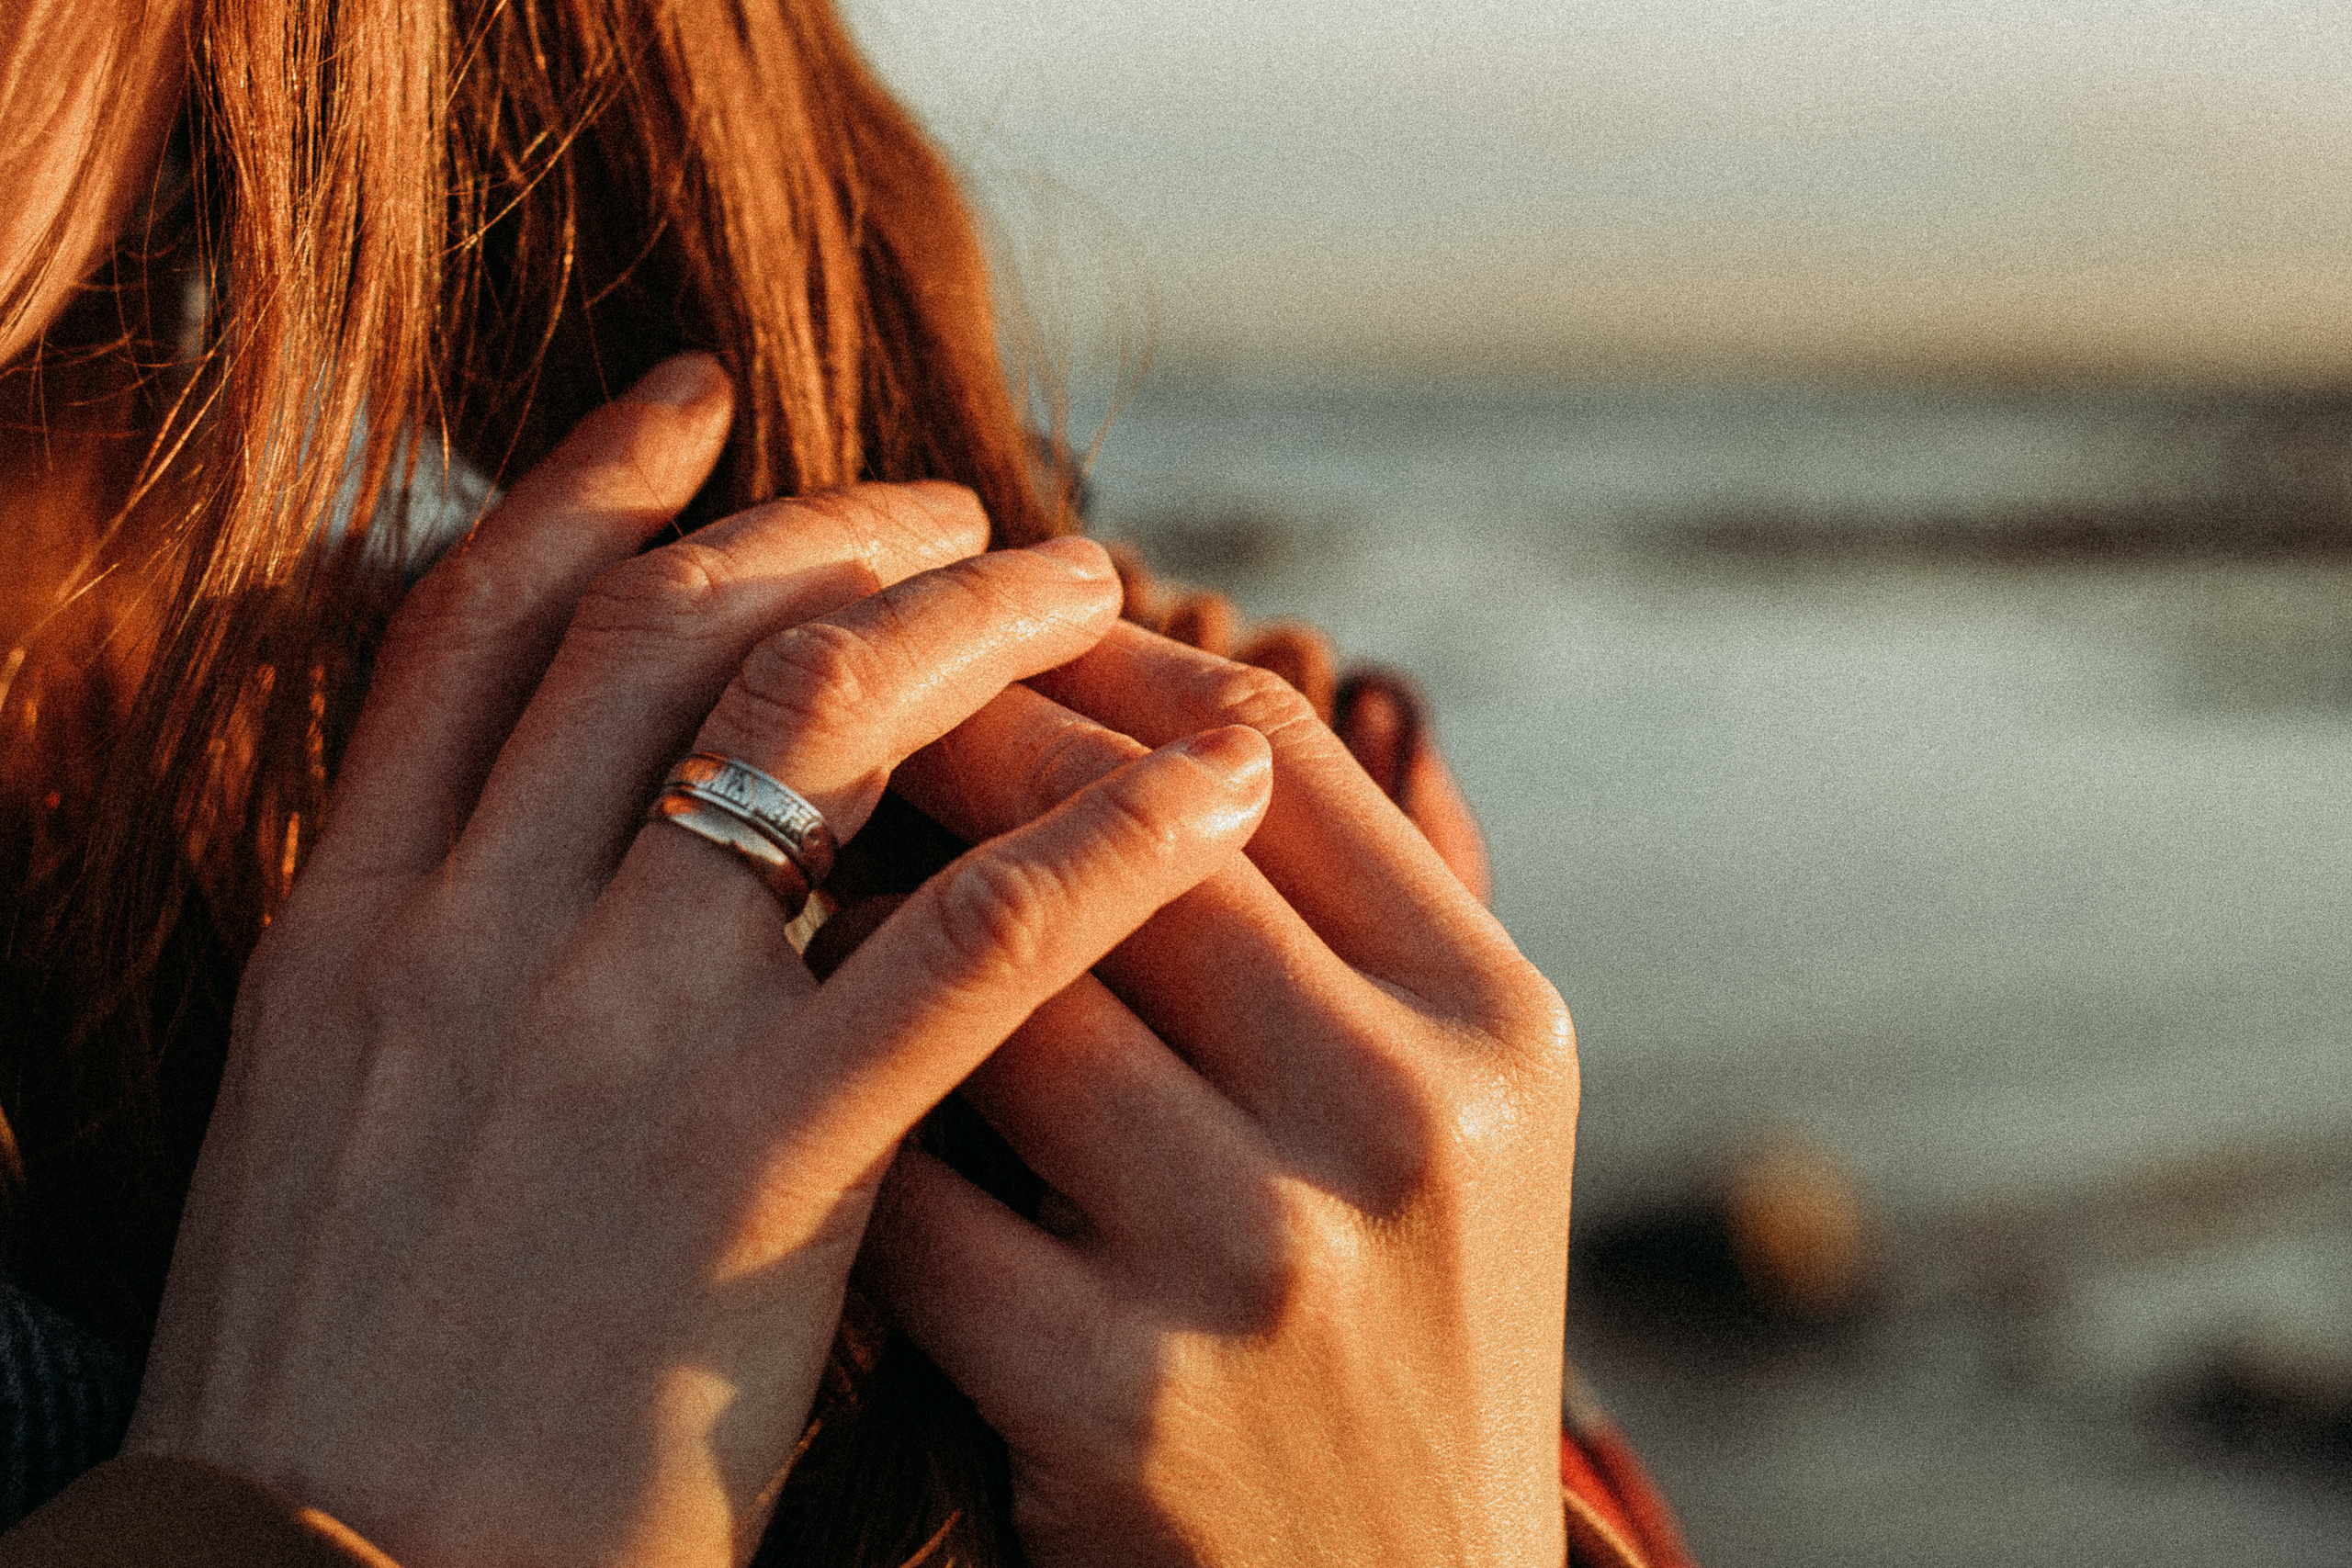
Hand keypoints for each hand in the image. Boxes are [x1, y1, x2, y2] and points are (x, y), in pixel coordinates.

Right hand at [122, 356, 1274, 1567]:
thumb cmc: (346, 1393)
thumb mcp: (329, 1125)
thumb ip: (429, 957)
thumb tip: (564, 833)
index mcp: (346, 926)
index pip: (476, 626)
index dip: (595, 488)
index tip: (702, 404)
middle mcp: (467, 938)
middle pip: (670, 635)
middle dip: (835, 538)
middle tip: (966, 511)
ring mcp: (608, 1040)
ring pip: (817, 732)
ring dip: (979, 631)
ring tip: (1094, 596)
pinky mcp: (755, 1170)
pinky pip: (967, 945)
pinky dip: (1099, 837)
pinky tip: (1201, 785)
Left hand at [866, 621, 1577, 1567]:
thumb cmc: (1389, 1344)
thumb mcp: (1445, 1128)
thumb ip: (1332, 932)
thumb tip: (1146, 711)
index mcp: (1491, 1021)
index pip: (1266, 751)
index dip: (1092, 663)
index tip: (968, 631)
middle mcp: (1403, 1120)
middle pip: (1125, 840)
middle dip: (951, 749)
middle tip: (817, 698)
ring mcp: (1267, 1265)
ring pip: (1006, 1000)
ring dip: (870, 925)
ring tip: (786, 883)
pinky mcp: (1122, 1404)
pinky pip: (919, 1195)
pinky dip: (838, 1124)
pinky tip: (784, 1087)